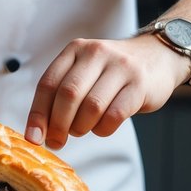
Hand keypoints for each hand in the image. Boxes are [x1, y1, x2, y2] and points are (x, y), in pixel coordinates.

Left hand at [24, 34, 189, 150]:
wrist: (158, 56)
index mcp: (76, 49)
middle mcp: (96, 53)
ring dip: (81, 127)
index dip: (37, 113)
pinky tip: (103, 127)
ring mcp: (120, 67)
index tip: (33, 137)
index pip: (48, 83)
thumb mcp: (86, 70)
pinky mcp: (139, 84)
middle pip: (68, 94)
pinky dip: (104, 129)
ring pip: (91, 106)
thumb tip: (40, 130)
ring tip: (82, 129)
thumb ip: (64, 92)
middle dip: (58, 125)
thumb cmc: (113, 71)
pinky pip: (115, 115)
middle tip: (57, 141)